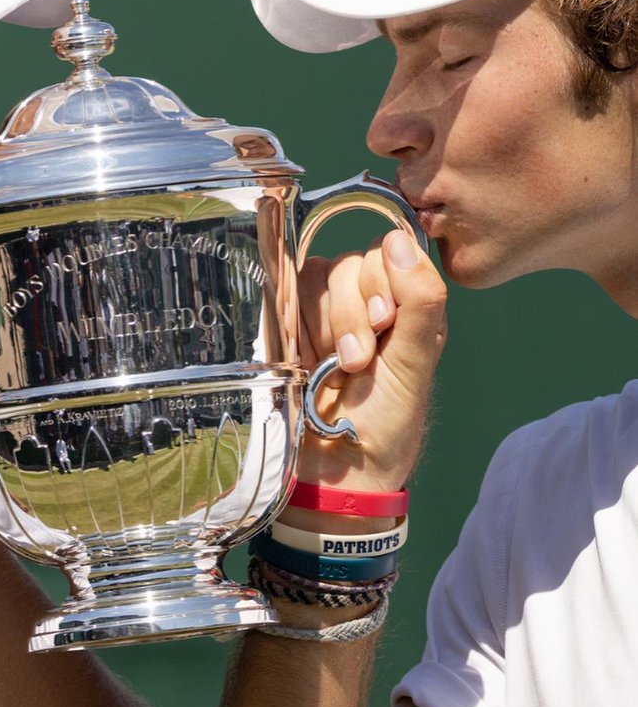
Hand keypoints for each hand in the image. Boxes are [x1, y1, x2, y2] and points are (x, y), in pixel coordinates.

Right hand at [296, 228, 446, 491]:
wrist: (335, 466)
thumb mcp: (415, 362)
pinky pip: (286, 291)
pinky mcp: (288, 320)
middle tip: (360, 358)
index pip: (393, 249)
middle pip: (353, 261)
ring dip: (328, 323)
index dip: (385, 279)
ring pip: (319, 275)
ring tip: (337, 365)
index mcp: (407, 302)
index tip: (386, 324)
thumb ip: (420, 300)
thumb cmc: (386, 422)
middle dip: (354, 311)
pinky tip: (309, 357)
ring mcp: (325, 308)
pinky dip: (300, 324)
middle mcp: (367, 298)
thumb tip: (399, 239)